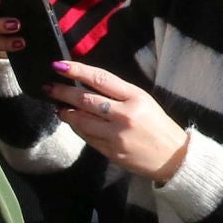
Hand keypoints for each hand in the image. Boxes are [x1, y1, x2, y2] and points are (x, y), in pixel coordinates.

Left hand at [47, 60, 190, 181]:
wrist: (173, 157)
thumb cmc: (157, 125)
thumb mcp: (143, 101)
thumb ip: (118, 93)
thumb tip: (87, 85)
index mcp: (135, 97)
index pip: (100, 79)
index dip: (77, 70)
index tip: (58, 65)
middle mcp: (124, 115)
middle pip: (86, 100)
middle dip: (63, 92)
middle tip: (49, 87)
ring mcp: (116, 135)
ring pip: (82, 121)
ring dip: (66, 112)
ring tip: (58, 107)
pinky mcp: (111, 152)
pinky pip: (87, 137)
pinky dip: (77, 128)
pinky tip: (72, 122)